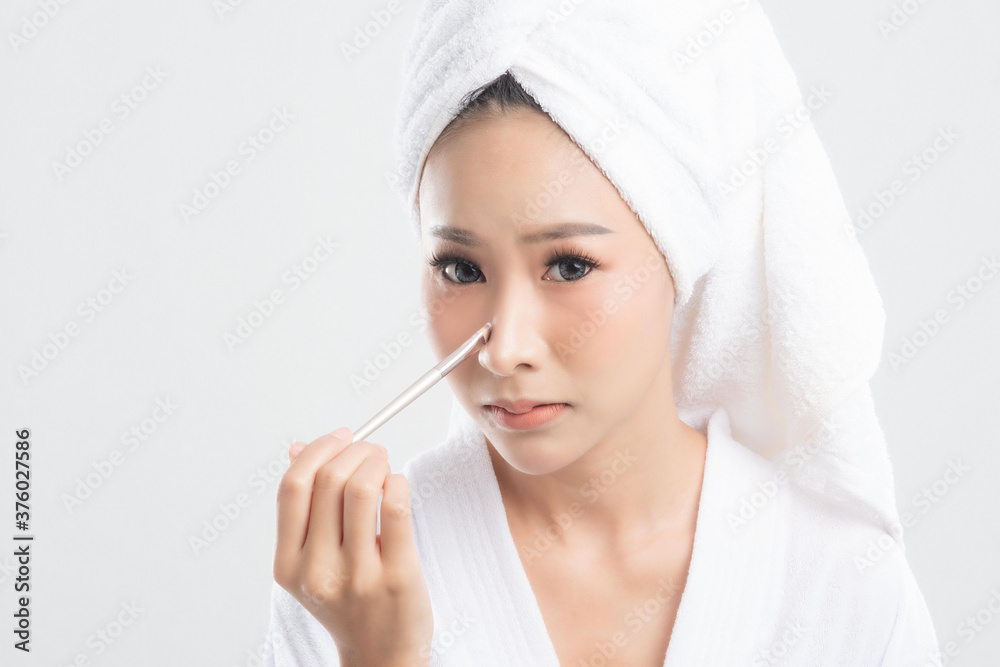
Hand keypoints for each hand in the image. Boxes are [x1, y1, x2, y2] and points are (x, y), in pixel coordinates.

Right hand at [273, 427, 432, 665]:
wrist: (382, 656)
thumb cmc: (348, 601)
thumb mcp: (312, 561)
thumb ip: (304, 507)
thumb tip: (298, 447)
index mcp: (288, 564)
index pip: (292, 487)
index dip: (318, 450)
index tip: (340, 437)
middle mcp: (316, 571)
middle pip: (327, 482)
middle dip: (354, 450)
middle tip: (371, 449)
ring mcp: (356, 575)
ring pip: (361, 490)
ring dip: (376, 462)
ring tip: (384, 464)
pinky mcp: (396, 576)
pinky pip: (396, 508)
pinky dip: (397, 483)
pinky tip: (398, 486)